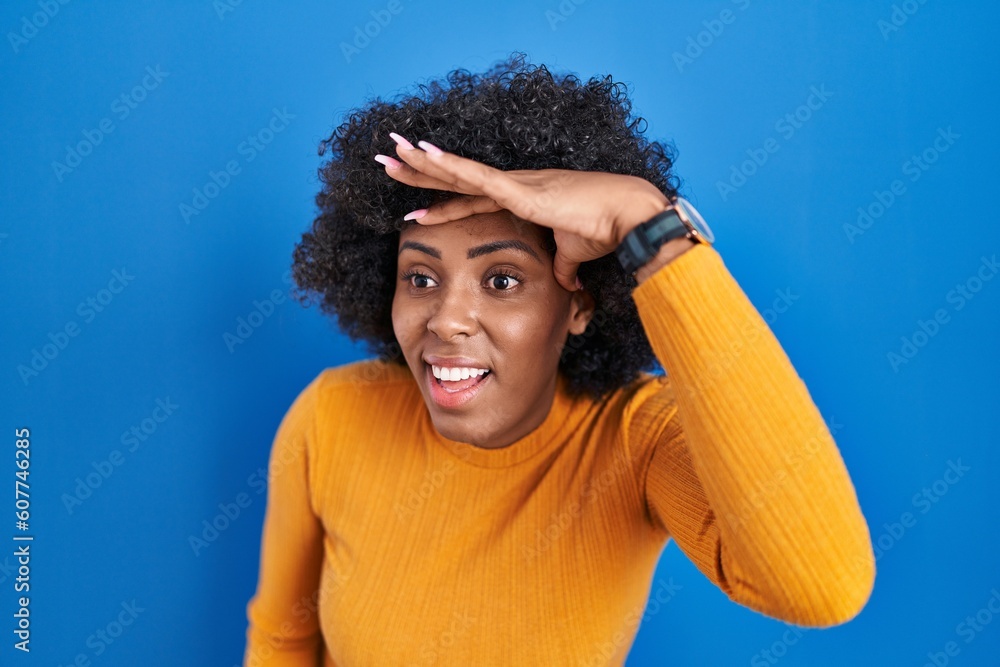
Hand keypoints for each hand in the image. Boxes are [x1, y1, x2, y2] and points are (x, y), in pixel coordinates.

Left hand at [374, 133, 668, 291]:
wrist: (628, 216)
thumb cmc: (605, 231)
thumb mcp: (573, 255)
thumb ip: (563, 267)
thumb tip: (565, 285)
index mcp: (522, 198)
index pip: (471, 198)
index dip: (442, 200)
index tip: (414, 206)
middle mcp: (513, 185)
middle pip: (455, 178)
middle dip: (419, 171)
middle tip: (387, 160)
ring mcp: (514, 184)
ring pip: (458, 172)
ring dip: (422, 164)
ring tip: (391, 152)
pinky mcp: (520, 190)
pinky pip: (476, 178)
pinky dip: (449, 167)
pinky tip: (424, 156)